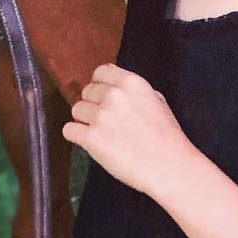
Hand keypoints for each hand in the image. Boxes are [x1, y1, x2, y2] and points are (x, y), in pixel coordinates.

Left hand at [61, 63, 193, 196]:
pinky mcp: (91, 138)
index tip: (103, 96)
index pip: (100, 72)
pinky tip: (89, 141)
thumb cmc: (167, 136)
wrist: (169, 165)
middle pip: (87, 92)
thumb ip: (133, 91)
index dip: (100, 85)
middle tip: (106, 120)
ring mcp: (100, 116)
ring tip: (101, 132)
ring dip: (85, 120)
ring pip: (76, 110)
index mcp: (130, 82)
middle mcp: (113, 95)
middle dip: (94, 104)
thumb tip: (115, 87)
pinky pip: (69, 130)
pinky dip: (76, 136)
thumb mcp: (157, 100)